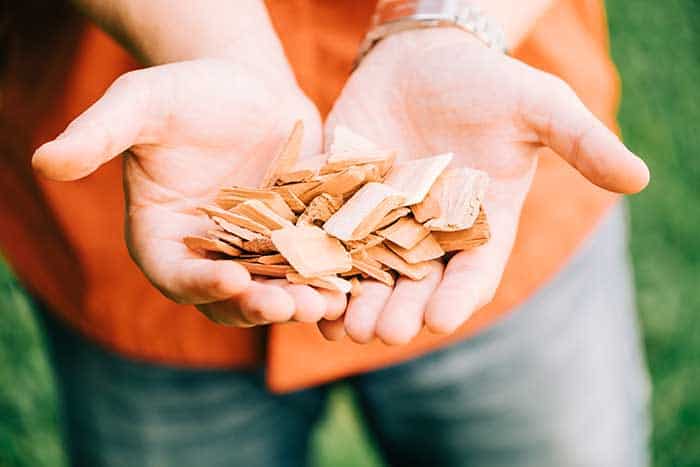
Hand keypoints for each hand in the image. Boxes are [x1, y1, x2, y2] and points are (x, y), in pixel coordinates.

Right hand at [33, 59, 346, 326]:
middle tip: (288, 306)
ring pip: (276, 288)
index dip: (199, 282)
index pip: (176, 274)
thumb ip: (100, 135)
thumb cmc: (186, 92)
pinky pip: (311, 267)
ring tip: (326, 303)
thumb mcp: (141, 104)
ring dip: (300, 301)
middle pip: (229, 296)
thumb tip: (44, 162)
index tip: (229, 278)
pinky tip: (353, 283)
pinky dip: (330, 278)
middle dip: (258, 304)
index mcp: (164, 235)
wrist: (245, 86)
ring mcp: (256, 251)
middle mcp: (210, 253)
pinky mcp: (296, 239)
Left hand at [320, 29, 648, 343]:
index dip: (457, 297)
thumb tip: (640, 178)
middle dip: (398, 310)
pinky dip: (315, 259)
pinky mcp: (342, 198)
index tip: (440, 319)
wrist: (428, 58)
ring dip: (352, 299)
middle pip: (413, 285)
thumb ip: (582, 142)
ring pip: (366, 272)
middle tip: (381, 331)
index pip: (471, 274)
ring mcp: (382, 219)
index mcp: (477, 227)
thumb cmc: (489, 83)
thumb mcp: (540, 108)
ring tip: (336, 322)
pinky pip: (327, 237)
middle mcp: (427, 234)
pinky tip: (300, 280)